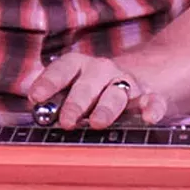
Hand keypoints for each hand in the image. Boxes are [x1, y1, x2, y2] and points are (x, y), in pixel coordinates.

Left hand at [26, 51, 165, 130]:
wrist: (144, 75)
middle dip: (76, 102)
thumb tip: (37, 117)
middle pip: (89, 84)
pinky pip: (153, 101)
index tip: (36, 97)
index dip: (49, 81)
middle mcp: (103, 71)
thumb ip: (58, 101)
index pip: (63, 68)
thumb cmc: (97, 89)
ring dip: (107, 108)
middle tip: (66, 121)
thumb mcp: (76, 89)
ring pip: (117, 93)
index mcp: (81, 66)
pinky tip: (149, 117)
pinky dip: (152, 108)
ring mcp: (128, 83)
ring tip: (98, 123)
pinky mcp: (150, 97)